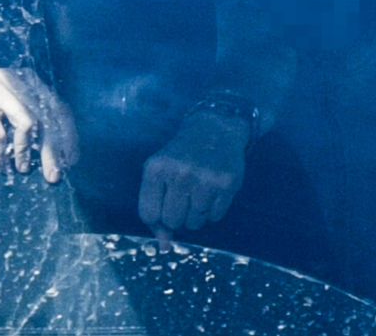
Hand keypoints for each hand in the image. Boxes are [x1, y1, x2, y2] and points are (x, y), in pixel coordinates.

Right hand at [0, 68, 78, 182]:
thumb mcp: (5, 107)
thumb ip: (28, 117)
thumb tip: (56, 150)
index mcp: (27, 79)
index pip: (57, 108)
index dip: (67, 136)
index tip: (70, 160)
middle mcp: (15, 78)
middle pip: (46, 117)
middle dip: (52, 150)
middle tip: (53, 176)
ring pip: (27, 123)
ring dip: (27, 151)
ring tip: (23, 169)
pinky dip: (2, 152)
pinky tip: (2, 165)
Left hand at [138, 111, 247, 245]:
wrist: (216, 129)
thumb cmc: (182, 156)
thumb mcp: (160, 173)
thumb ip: (156, 209)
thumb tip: (164, 246)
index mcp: (156, 169)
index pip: (149, 214)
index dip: (157, 216)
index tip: (164, 204)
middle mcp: (180, 174)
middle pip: (172, 221)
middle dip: (177, 214)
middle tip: (184, 195)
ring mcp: (205, 180)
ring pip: (195, 222)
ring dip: (197, 213)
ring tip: (199, 191)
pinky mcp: (227, 184)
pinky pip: (215, 217)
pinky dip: (213, 210)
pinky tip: (213, 191)